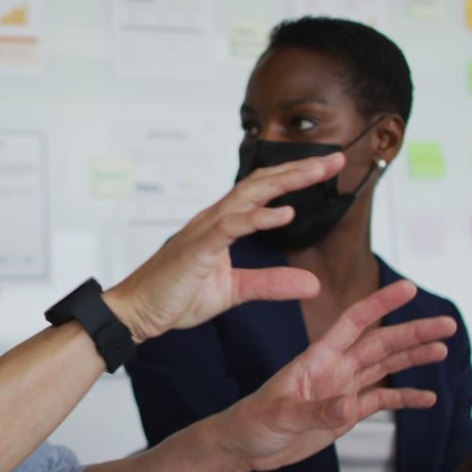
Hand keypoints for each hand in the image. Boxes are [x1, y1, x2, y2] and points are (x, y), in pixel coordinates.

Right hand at [105, 153, 343, 341]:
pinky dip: (257, 219)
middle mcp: (213, 220)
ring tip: (317, 172)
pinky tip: (282, 214)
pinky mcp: (197, 249)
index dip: (294, 178)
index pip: (262, 192)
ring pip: (249, 196)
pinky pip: (230, 228)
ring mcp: (204, 231)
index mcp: (221, 225)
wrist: (135, 313)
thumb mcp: (233, 291)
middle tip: (336, 158)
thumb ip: (270, 283)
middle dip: (299, 169)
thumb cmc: (174, 297)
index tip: (328, 168)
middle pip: (261, 183)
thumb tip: (311, 283)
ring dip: (285, 182)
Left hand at [214, 280, 456, 471]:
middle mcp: (333, 369)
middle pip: (379, 343)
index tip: (407, 287)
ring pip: (384, 366)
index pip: (352, 323)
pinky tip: (427, 398)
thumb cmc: (252, 422)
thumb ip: (316, 411)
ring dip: (413, 358)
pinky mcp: (345, 413)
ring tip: (444, 349)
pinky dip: (404, 398)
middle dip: (412, 332)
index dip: (379, 304)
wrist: (244, 446)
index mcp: (316, 358)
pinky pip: (380, 400)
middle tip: (447, 323)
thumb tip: (350, 407)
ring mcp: (341, 389)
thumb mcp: (280, 415)